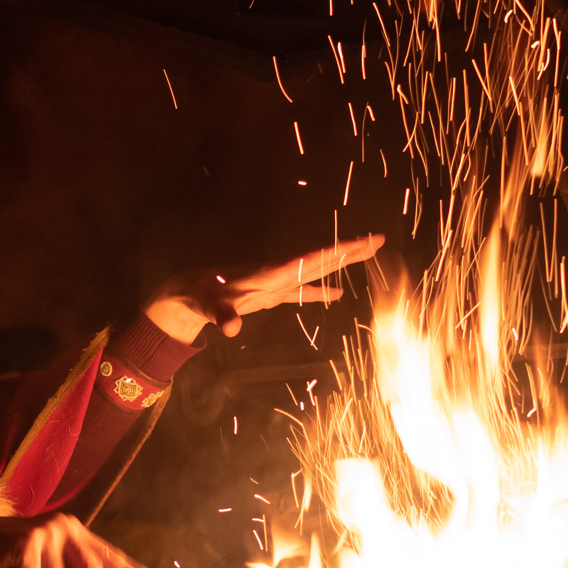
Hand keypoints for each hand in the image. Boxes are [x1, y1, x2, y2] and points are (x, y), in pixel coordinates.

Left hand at [143, 234, 384, 343]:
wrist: (188, 291)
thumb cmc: (200, 295)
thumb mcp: (210, 306)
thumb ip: (223, 316)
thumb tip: (230, 327)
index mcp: (271, 273)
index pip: (311, 260)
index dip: (339, 251)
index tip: (364, 242)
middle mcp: (279, 273)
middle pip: (321, 259)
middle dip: (349, 250)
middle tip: (379, 239)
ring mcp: (276, 282)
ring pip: (315, 271)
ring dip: (340, 263)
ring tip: (368, 255)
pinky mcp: (270, 293)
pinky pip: (302, 290)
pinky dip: (320, 291)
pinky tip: (337, 294)